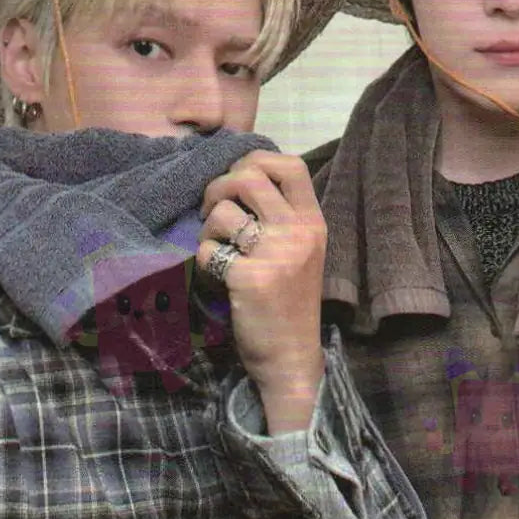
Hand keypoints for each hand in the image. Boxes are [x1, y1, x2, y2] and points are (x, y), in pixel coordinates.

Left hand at [198, 150, 325, 432]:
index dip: (256, 160)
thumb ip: (281, 215)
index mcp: (313, 222)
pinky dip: (204, 260)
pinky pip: (209, 250)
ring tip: (216, 248)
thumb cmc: (289, 301)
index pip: (291, 164)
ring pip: (224, 211)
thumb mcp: (299, 251)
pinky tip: (217, 276)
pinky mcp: (250, 279)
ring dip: (208, 227)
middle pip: (249, 176)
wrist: (291, 357)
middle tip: (211, 211)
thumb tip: (238, 176)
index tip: (238, 180)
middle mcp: (299, 233)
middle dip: (218, 187)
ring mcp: (277, 255)